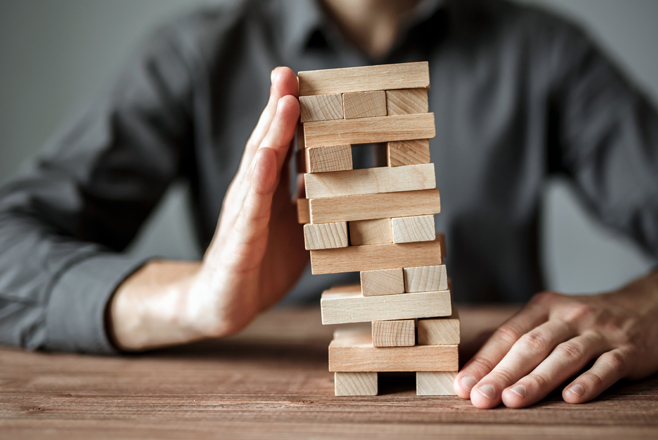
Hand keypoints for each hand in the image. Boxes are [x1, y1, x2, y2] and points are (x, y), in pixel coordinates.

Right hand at [109, 67, 307, 349]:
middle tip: (287, 74)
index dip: (288, 112)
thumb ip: (306, 193)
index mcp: (267, 190)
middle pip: (264, 145)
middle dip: (277, 109)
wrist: (222, 306)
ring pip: (256, 171)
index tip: (299, 78)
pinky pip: (249, 214)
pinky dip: (257, 187)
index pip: (278, 144)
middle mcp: (252, 196)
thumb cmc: (260, 261)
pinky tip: (264, 163)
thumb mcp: (293, 224)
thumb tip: (333, 164)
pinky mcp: (238, 246)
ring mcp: (242, 218)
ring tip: (285, 105)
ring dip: (270, 135)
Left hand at [455, 269, 657, 407]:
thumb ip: (521, 339)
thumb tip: (477, 366)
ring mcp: (601, 332)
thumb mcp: (553, 318)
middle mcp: (570, 316)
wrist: (651, 305)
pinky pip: (608, 367)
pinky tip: (572, 398)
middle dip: (503, 374)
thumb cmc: (588, 321)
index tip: (464, 385)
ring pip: (565, 356)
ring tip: (513, 400)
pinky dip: (590, 382)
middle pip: (532, 346)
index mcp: (545, 307)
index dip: (485, 361)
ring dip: (537, 380)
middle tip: (481, 398)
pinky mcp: (630, 350)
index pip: (509, 334)